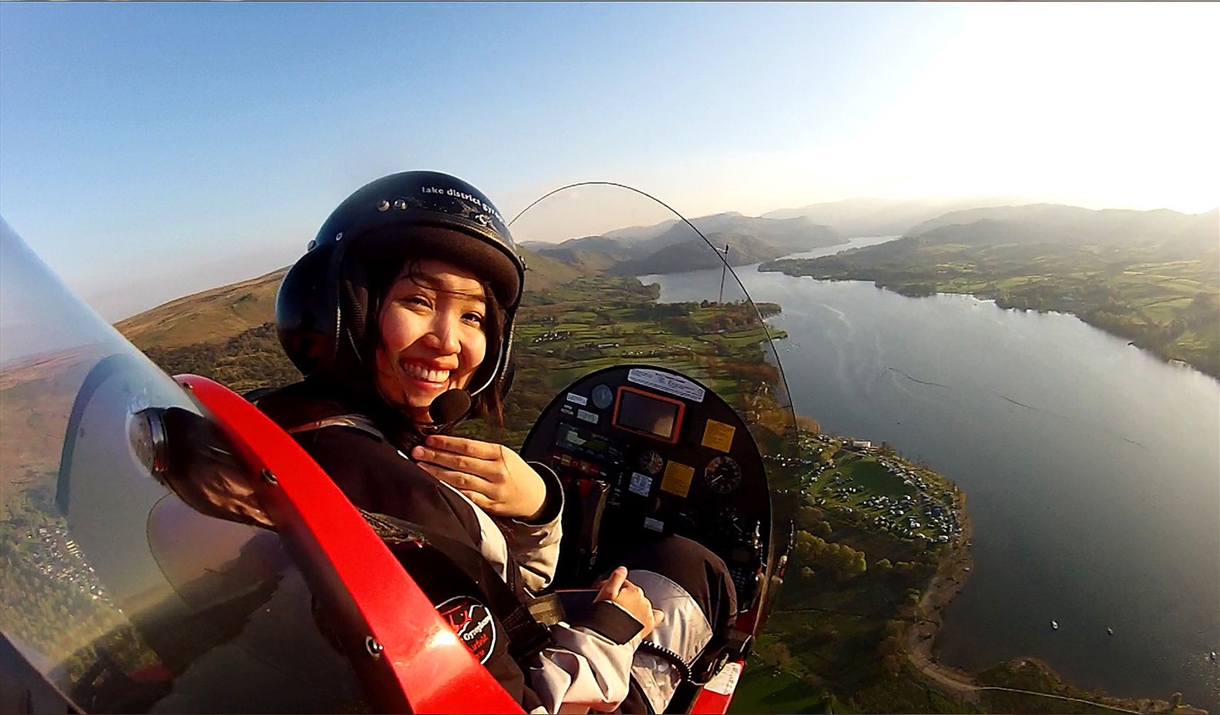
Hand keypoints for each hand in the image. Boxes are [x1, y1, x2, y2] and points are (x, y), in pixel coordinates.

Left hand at [411, 435, 547, 520]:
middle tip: (417, 451)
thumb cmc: (515, 472)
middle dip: (436, 456)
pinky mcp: (489, 505)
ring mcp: (493, 490)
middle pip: (461, 462)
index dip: (446, 443)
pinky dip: (449, 491)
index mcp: (500, 454)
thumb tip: (448, 445)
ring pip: (460, 481)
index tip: (429, 439)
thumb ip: (480, 451)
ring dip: (437, 473)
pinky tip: (436, 486)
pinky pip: (466, 497)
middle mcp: (496, 471)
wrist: (535, 496)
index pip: (468, 446)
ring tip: (420, 467)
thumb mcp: (503, 454)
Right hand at [594, 566, 663, 639]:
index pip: (623, 583)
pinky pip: (655, 617)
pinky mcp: (650, 625)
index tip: (604, 593)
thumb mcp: (606, 592)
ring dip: (633, 608)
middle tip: (612, 607)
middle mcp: (643, 600)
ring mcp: (647, 613)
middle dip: (623, 598)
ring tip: (621, 617)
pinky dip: (650, 617)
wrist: (610, 637)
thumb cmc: (605, 616)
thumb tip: (622, 569)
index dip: (612, 587)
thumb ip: (616, 578)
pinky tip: (640, 621)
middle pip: (633, 595)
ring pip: (641, 605)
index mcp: (633, 590)